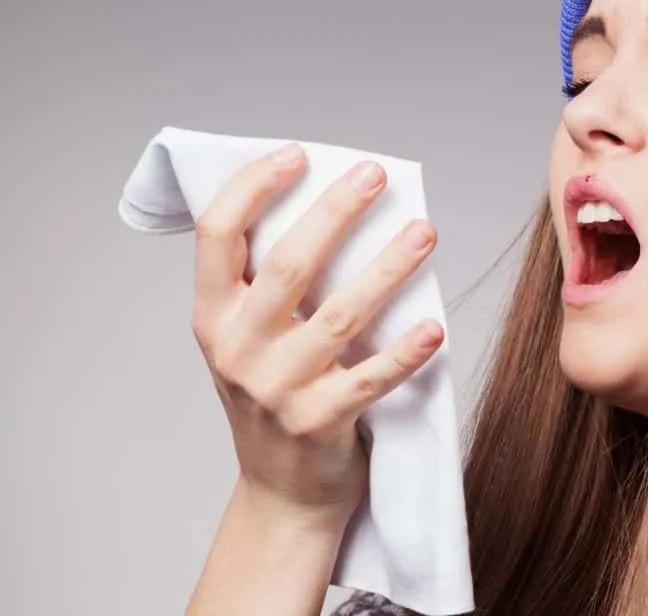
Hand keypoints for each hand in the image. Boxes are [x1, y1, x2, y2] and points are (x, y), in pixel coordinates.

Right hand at [189, 142, 442, 524]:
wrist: (282, 493)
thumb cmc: (275, 396)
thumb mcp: (250, 339)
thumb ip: (271, 284)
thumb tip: (336, 205)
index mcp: (213, 317)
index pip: (217, 235)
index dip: (252, 187)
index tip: (298, 154)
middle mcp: (236, 349)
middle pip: (286, 266)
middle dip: (334, 213)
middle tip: (375, 175)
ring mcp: (276, 390)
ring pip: (338, 316)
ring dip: (387, 270)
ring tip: (425, 233)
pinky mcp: (319, 424)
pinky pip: (369, 381)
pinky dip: (404, 354)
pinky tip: (434, 327)